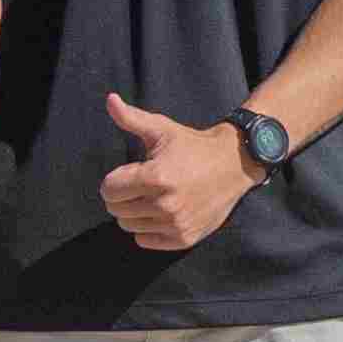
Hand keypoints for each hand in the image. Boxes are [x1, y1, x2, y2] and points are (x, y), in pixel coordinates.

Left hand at [95, 92, 261, 253]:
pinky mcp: (184, 238)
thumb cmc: (192, 145)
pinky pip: (145, 242)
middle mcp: (165, 204)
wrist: (233, 164)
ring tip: (151, 198)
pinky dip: (148, 230)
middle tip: (139, 186)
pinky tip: (161, 213)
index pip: (109, 190)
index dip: (114, 180)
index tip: (128, 174)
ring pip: (129, 227)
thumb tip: (110, 100)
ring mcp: (175, 223)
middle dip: (122, 197)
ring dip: (134, 213)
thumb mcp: (162, 128)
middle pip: (116, 210)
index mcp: (155, 176)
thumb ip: (131, 118)